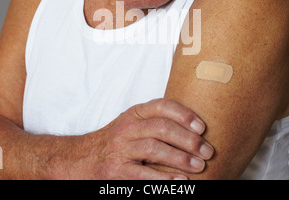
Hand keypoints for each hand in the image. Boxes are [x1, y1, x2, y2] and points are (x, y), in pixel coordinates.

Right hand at [84, 98, 213, 179]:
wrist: (80, 158)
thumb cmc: (115, 141)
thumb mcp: (132, 124)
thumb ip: (156, 121)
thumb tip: (194, 130)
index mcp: (134, 114)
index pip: (162, 106)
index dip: (184, 115)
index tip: (202, 127)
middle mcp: (127, 128)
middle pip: (162, 128)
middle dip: (189, 140)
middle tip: (207, 151)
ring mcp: (120, 148)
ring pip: (154, 148)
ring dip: (180, 158)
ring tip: (199, 166)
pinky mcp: (115, 170)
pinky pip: (142, 173)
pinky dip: (163, 178)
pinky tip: (179, 181)